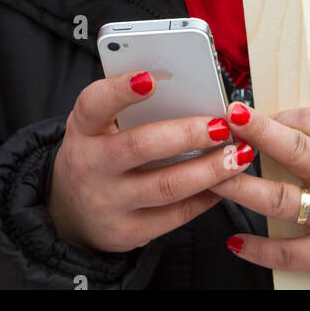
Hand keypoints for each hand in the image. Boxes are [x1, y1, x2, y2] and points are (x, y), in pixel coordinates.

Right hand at [46, 71, 257, 252]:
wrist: (71, 211)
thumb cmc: (99, 152)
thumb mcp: (99, 125)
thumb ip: (130, 107)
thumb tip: (189, 87)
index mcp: (83, 128)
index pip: (94, 104)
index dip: (120, 90)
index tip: (151, 78)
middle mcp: (90, 166)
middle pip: (140, 146)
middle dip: (187, 134)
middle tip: (222, 124)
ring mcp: (108, 203)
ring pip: (166, 186)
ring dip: (209, 170)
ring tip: (238, 155)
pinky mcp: (128, 232)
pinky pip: (175, 216)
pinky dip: (206, 197)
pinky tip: (225, 183)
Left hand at [208, 102, 309, 289]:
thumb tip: (276, 122)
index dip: (275, 118)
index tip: (244, 113)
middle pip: (295, 152)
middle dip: (257, 135)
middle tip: (227, 124)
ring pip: (280, 200)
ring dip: (240, 188)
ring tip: (214, 178)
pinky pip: (286, 252)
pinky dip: (257, 248)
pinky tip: (236, 241)